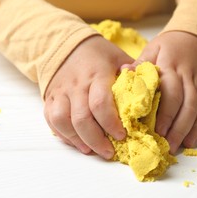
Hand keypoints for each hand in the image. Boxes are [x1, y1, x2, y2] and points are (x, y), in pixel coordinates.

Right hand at [44, 35, 133, 158]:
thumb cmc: (99, 55)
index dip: (111, 123)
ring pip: (62, 121)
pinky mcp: (49, 98)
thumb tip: (147, 95)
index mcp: (96, 74)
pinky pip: (51, 120)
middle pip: (81, 118)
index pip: (100, 103)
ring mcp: (60, 92)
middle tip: (108, 152)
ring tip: (90, 150)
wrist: (67, 45)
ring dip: (77, 140)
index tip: (122, 135)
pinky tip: (76, 142)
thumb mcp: (119, 58)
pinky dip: (62, 134)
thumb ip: (134, 75)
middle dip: (96, 140)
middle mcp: (76, 84)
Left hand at [122, 31, 196, 153]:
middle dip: (179, 128)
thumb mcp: (152, 49)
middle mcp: (191, 74)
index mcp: (172, 65)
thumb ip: (140, 64)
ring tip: (185, 145)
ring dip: (196, 129)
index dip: (165, 113)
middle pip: (189, 104)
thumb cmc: (169, 47)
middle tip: (168, 146)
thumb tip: (124, 73)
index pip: (171, 91)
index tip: (157, 131)